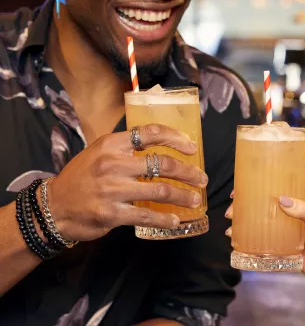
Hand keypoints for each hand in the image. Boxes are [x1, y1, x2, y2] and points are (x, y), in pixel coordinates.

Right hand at [48, 124, 207, 241]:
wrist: (53, 206)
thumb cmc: (82, 176)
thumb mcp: (100, 151)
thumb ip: (127, 147)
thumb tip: (161, 146)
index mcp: (112, 144)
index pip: (151, 133)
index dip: (176, 138)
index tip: (192, 147)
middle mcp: (113, 163)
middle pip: (162, 163)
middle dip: (188, 171)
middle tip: (201, 178)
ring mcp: (112, 189)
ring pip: (160, 190)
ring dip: (183, 195)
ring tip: (195, 199)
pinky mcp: (111, 213)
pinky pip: (146, 215)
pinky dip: (165, 219)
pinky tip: (176, 220)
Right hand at [225, 193, 304, 285]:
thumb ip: (303, 211)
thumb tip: (283, 200)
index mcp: (296, 201)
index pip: (273, 188)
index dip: (256, 186)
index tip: (241, 188)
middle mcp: (285, 212)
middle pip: (259, 204)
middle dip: (243, 206)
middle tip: (232, 211)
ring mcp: (279, 229)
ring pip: (256, 221)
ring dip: (242, 223)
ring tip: (231, 227)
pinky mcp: (276, 245)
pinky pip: (259, 240)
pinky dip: (247, 239)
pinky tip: (236, 241)